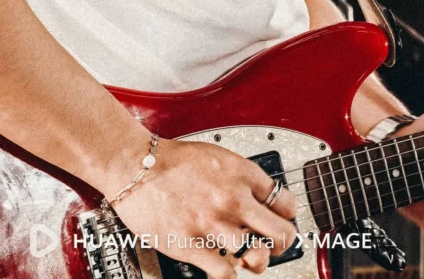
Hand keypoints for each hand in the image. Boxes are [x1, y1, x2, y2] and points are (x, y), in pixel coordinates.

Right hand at [102, 136, 297, 277]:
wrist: (138, 166)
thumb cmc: (173, 160)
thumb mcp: (219, 156)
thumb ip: (241, 177)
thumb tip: (257, 196)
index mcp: (243, 174)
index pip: (285, 201)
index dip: (286, 214)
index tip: (280, 219)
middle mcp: (234, 199)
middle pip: (281, 233)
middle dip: (281, 243)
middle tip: (272, 244)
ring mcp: (214, 224)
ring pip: (255, 255)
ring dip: (252, 259)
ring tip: (245, 255)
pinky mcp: (192, 245)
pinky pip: (225, 272)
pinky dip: (228, 273)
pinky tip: (224, 265)